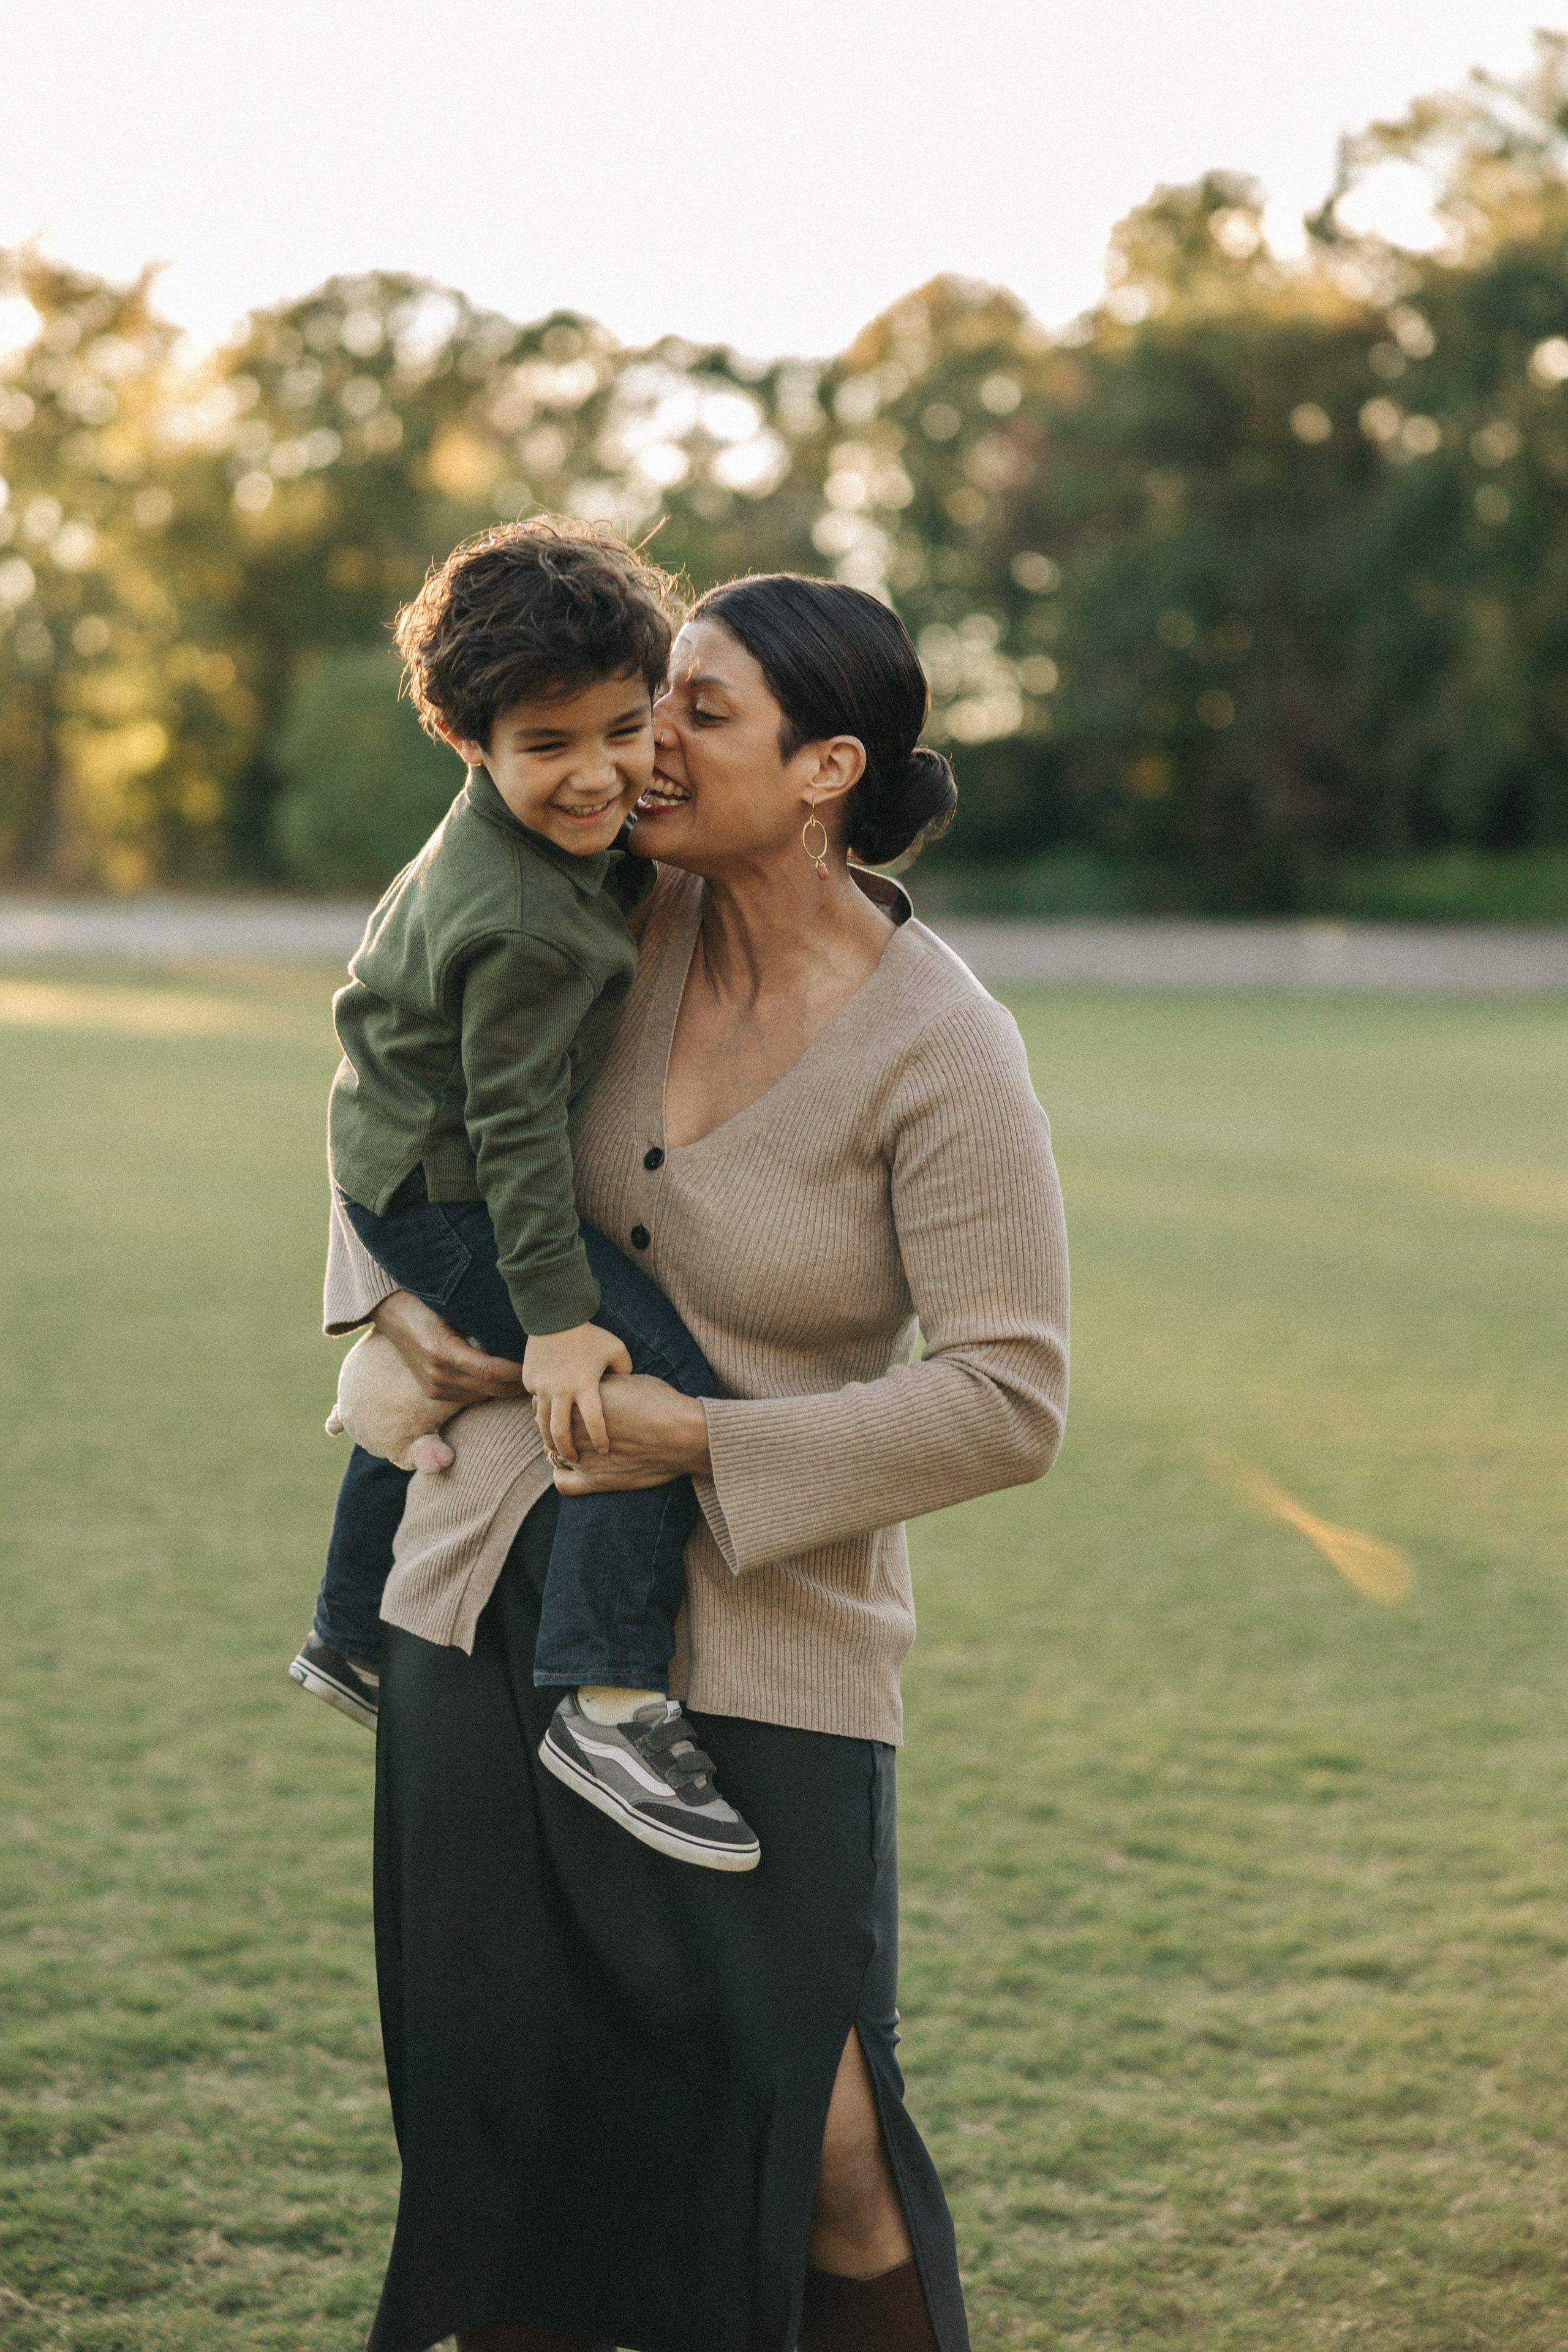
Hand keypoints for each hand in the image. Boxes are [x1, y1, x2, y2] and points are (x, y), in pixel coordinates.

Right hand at [370, 1290, 527, 1405]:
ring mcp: (434, 1387)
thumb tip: (519, 1329)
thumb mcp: (454, 1308)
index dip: (518, 1371)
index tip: (537, 1362)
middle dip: (519, 1384)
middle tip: (543, 1374)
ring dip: (506, 1389)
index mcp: (443, 1352)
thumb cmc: (427, 1301)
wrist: (391, 1311)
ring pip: (483, 1396)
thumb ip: (482, 1323)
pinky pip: (469, 1397)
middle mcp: (438, 1375)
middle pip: (491, 1389)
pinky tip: (505, 1379)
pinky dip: (489, 1390)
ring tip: (528, 1376)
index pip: (491, 1371)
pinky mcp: (432, 1392)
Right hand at [523, 1321, 632, 1459]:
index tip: (604, 1451)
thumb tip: (624, 1390)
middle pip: (561, 1432)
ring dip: (548, 1439)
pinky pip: (535, 1401)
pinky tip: (545, 1420)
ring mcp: (542, 1387)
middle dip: (567, 1450)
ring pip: (542, 1423)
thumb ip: (624, 1372)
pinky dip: (540, 1412)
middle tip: (573, 1459)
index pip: (594, 1422)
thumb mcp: (616, 1350)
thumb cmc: (590, 1334)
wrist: (555, 1315)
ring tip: (555, 1450)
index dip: (599, 1440)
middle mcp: (561, 1391)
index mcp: (586, 1386)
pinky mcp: (529, 1380)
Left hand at [549, 1374, 711, 1493]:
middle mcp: (574, 1428)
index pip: (550, 1397)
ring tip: (578, 1442)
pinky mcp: (594, 1480)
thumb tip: (594, 1383)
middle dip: (555, 1422)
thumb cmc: (660, 1403)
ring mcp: (582, 1456)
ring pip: (553, 1452)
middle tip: (571, 1421)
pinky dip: (562, 1475)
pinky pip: (562, 1482)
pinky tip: (574, 1468)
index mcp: (579, 1399)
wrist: (681, 1435)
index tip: (568, 1398)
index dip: (557, 1397)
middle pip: (546, 1424)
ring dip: (560, 1447)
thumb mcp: (627, 1381)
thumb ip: (602, 1386)